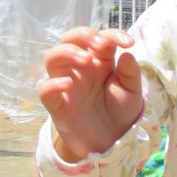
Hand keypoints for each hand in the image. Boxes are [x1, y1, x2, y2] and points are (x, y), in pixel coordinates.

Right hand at [38, 27, 141, 161]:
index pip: (101, 38)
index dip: (113, 34)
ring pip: (52, 57)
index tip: (129, 42)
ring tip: (86, 60)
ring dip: (67, 52)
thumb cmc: (119, 111)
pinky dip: (53, 83)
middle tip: (100, 45)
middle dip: (83, 35)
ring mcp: (65, 83)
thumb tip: (127, 54)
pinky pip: (44, 89)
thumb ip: (130, 74)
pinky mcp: (56, 103)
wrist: (111, 141)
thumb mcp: (132, 93)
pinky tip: (68, 84)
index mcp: (100, 61)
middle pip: (70, 39)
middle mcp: (80, 68)